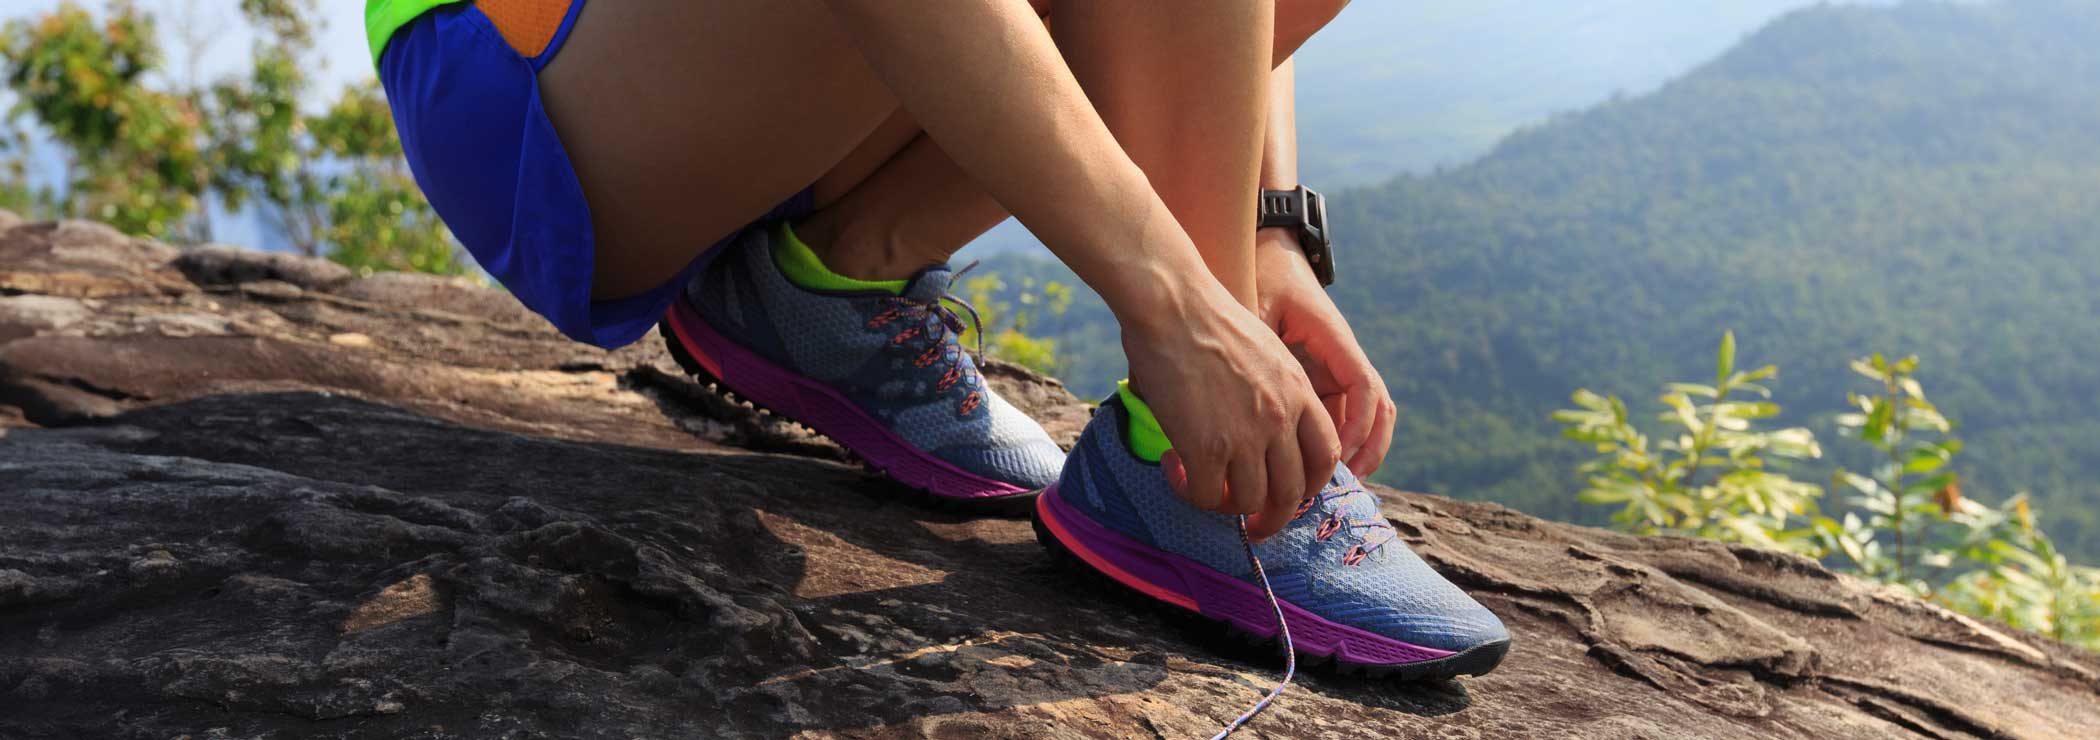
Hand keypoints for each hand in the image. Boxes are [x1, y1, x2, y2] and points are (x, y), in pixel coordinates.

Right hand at [1122, 279, 1340, 540]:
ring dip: (1227, 506)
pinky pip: (1207, 495)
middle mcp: (1281, 419)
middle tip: (1254, 524)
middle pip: (1294, 492)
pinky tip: (1173, 466)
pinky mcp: (1207, 446)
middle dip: (1274, 517)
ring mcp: (1247, 435)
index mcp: (1299, 392)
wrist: (1173, 303)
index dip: (1309, 485)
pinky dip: (1190, 492)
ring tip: (1200, 487)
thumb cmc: (1206, 315)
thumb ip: (1272, 388)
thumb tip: (1255, 422)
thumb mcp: (1263, 349)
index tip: (1288, 493)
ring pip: (1252, 501)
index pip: (1326, 456)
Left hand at [1254, 229, 1396, 476]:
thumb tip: (1234, 390)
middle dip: (1367, 447)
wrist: (1266, 255)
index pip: (1363, 386)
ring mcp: (1336, 366)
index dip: (1358, 424)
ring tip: (1330, 484)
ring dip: (1355, 450)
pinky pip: (1339, 414)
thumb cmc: (1258, 276)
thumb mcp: (1252, 304)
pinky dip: (1334, 442)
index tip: (1341, 455)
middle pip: (1376, 408)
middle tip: (1343, 483)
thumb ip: (1250, 342)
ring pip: (1363, 416)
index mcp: (1333, 336)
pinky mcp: (1322, 376)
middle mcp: (1343, 355)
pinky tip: (1310, 468)